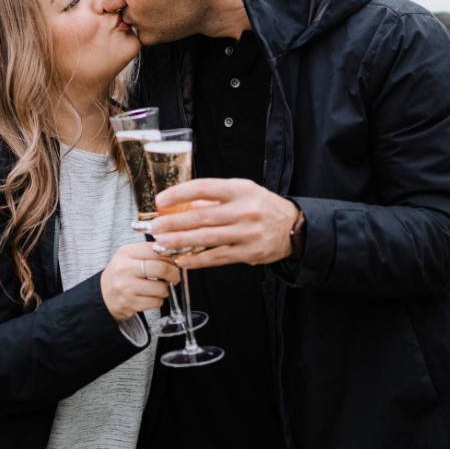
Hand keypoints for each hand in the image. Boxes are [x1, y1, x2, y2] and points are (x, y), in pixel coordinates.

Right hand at [100, 241, 181, 320]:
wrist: (103, 295)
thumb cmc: (120, 274)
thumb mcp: (128, 256)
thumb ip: (148, 252)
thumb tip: (174, 253)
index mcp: (126, 253)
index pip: (156, 250)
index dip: (171, 256)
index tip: (175, 260)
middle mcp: (125, 269)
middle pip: (161, 268)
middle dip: (174, 273)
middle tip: (175, 276)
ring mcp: (127, 287)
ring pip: (161, 288)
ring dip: (165, 289)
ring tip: (159, 287)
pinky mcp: (130, 303)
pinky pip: (156, 302)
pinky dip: (158, 300)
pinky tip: (152, 297)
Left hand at [149, 178, 299, 268]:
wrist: (294, 227)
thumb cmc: (263, 207)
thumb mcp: (242, 193)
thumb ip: (214, 199)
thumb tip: (182, 205)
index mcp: (240, 189)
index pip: (204, 188)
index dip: (179, 194)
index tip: (161, 201)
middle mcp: (244, 210)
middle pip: (201, 216)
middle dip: (174, 222)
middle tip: (156, 227)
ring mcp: (247, 233)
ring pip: (206, 238)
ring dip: (180, 242)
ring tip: (162, 243)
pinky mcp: (249, 253)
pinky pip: (217, 257)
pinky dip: (197, 260)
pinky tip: (182, 259)